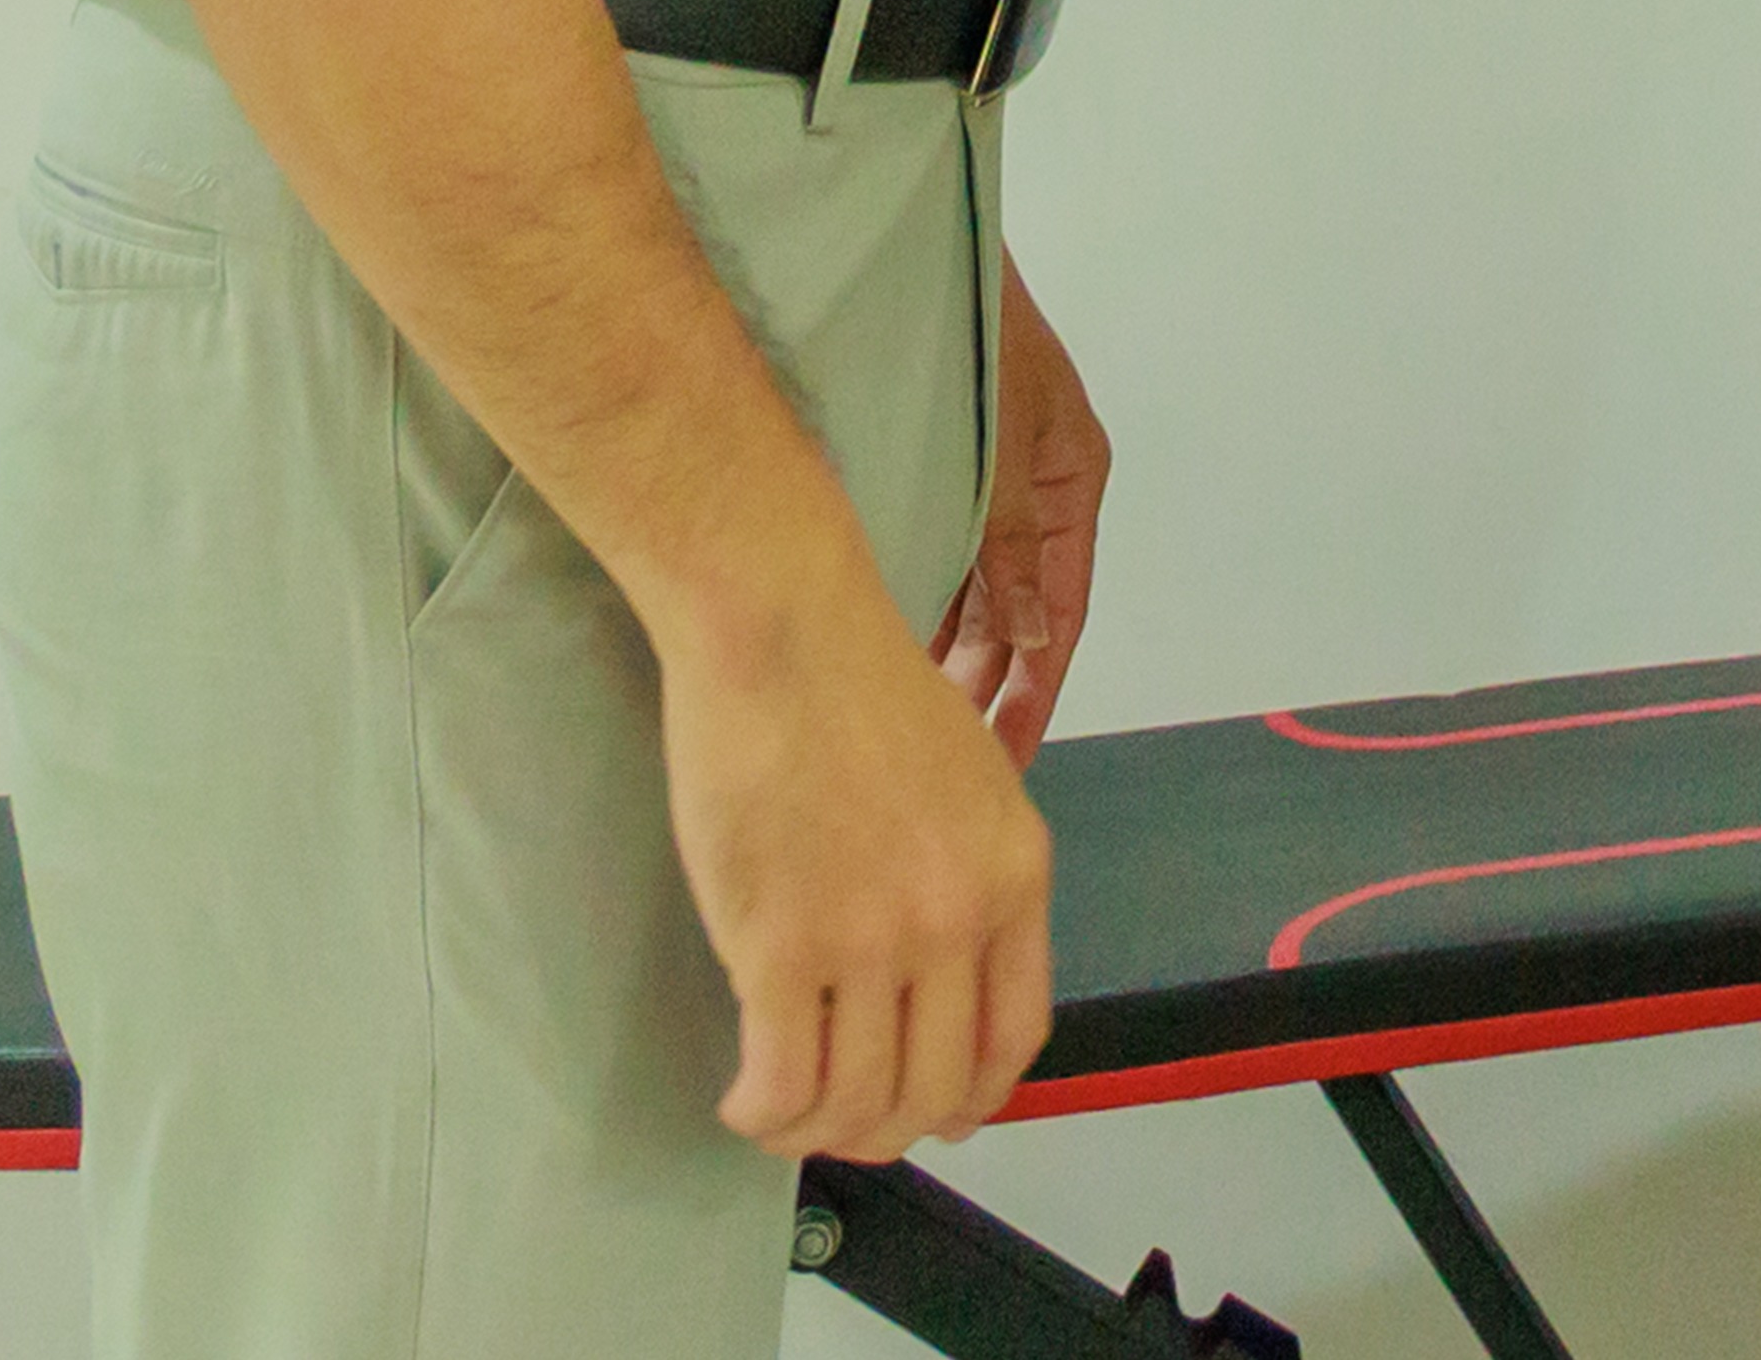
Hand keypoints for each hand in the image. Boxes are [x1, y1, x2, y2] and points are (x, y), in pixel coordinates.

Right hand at [658, 533, 1058, 1162]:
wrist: (786, 630)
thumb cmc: (863, 688)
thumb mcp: (971, 779)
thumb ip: (970, 874)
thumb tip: (942, 975)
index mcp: (1016, 874)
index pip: (1017, 1038)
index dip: (969, 1096)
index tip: (928, 1107)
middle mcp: (957, 919)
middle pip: (935, 1090)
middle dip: (885, 1128)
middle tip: (836, 1119)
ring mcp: (872, 939)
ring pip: (855, 1103)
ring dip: (812, 1130)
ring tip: (776, 1108)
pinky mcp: (780, 947)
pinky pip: (782, 1086)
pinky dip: (761, 1114)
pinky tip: (743, 1098)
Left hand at [936, 256, 1110, 763]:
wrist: (911, 250)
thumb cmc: (973, 328)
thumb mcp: (1004, 437)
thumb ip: (1014, 538)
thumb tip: (1031, 639)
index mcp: (1072, 479)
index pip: (1061, 612)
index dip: (1036, 691)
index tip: (1010, 761)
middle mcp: (1036, 491)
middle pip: (1017, 613)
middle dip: (989, 689)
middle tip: (953, 768)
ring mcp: (990, 482)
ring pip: (975, 592)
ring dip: (950, 657)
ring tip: (915, 728)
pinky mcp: (944, 471)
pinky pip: (940, 559)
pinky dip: (920, 609)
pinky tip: (887, 652)